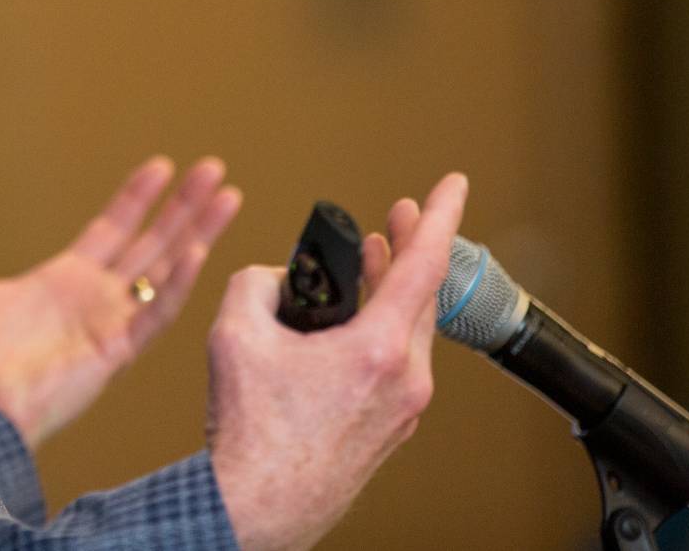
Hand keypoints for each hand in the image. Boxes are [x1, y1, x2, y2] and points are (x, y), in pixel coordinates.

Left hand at [0, 156, 241, 449]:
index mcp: (63, 281)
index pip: (112, 229)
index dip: (137, 198)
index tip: (163, 166)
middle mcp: (95, 300)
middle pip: (152, 243)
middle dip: (184, 207)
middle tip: (214, 169)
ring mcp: (111, 324)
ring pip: (168, 269)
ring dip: (197, 232)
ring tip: (227, 195)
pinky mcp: (116, 350)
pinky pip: (156, 312)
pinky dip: (178, 283)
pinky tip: (196, 250)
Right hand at [205, 173, 468, 550]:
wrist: (258, 505)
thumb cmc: (253, 433)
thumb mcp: (235, 333)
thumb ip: (254, 282)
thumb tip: (271, 278)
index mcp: (379, 350)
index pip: (424, 265)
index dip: (440, 216)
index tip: (453, 184)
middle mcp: (405, 379)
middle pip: (421, 296)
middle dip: (409, 247)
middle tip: (400, 214)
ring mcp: (402, 408)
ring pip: (410, 331)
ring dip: (392, 288)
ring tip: (373, 260)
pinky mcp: (388, 427)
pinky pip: (396, 362)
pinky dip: (382, 328)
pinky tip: (349, 324)